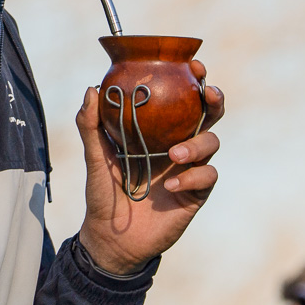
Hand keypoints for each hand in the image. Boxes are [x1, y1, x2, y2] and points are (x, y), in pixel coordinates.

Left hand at [76, 62, 223, 275]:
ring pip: (211, 144)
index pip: (182, 101)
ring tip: (173, 155)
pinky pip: (208, 177)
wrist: (111, 239)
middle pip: (209, 117)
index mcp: (159, 134)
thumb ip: (91, 126)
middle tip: (208, 94)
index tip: (193, 66)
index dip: (194, 82)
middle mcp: (178, 147)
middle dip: (214, 102)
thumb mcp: (95, 158)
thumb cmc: (103, 195)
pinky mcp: (196, 194)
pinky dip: (193, 176)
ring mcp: (190, 170)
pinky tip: (172, 184)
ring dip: (196, 144)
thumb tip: (92, 89)